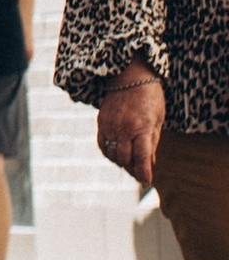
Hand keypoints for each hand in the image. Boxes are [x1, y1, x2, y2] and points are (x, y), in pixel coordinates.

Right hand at [95, 64, 164, 193]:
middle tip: (139, 173)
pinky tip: (118, 154)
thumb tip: (150, 163)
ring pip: (113, 155)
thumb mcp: (158, 119)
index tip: (146, 183)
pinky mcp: (101, 123)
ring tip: (130, 163)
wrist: (129, 75)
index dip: (144, 173)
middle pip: (125, 159)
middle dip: (133, 169)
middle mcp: (123, 128)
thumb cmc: (150, 97)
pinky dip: (110, 154)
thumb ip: (153, 142)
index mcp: (141, 127)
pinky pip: (103, 146)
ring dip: (122, 162)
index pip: (142, 157)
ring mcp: (110, 126)